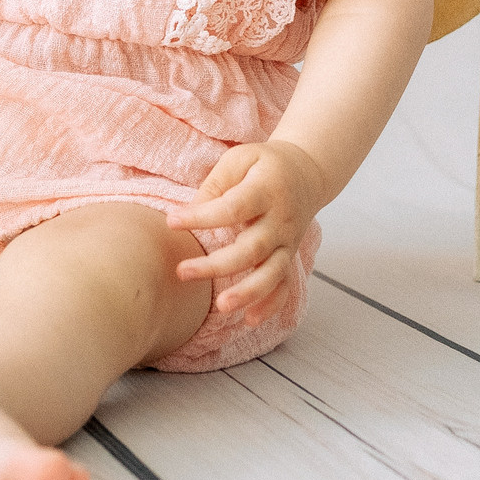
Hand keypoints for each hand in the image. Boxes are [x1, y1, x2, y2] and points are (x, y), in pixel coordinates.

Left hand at [163, 140, 327, 327]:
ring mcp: (289, 242)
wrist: (308, 173)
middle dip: (217, 265)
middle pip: (252, 249)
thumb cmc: (264, 164)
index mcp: (267, 190)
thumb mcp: (240, 159)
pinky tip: (250, 320)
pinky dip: (271, 305)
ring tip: (221, 307)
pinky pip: (284, 285)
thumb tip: (189, 213)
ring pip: (272, 273)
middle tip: (182, 272)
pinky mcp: (290, 257)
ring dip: (248, 293)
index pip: (233, 208)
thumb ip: (216, 184)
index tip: (172, 221)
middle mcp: (282, 220)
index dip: (202, 217)